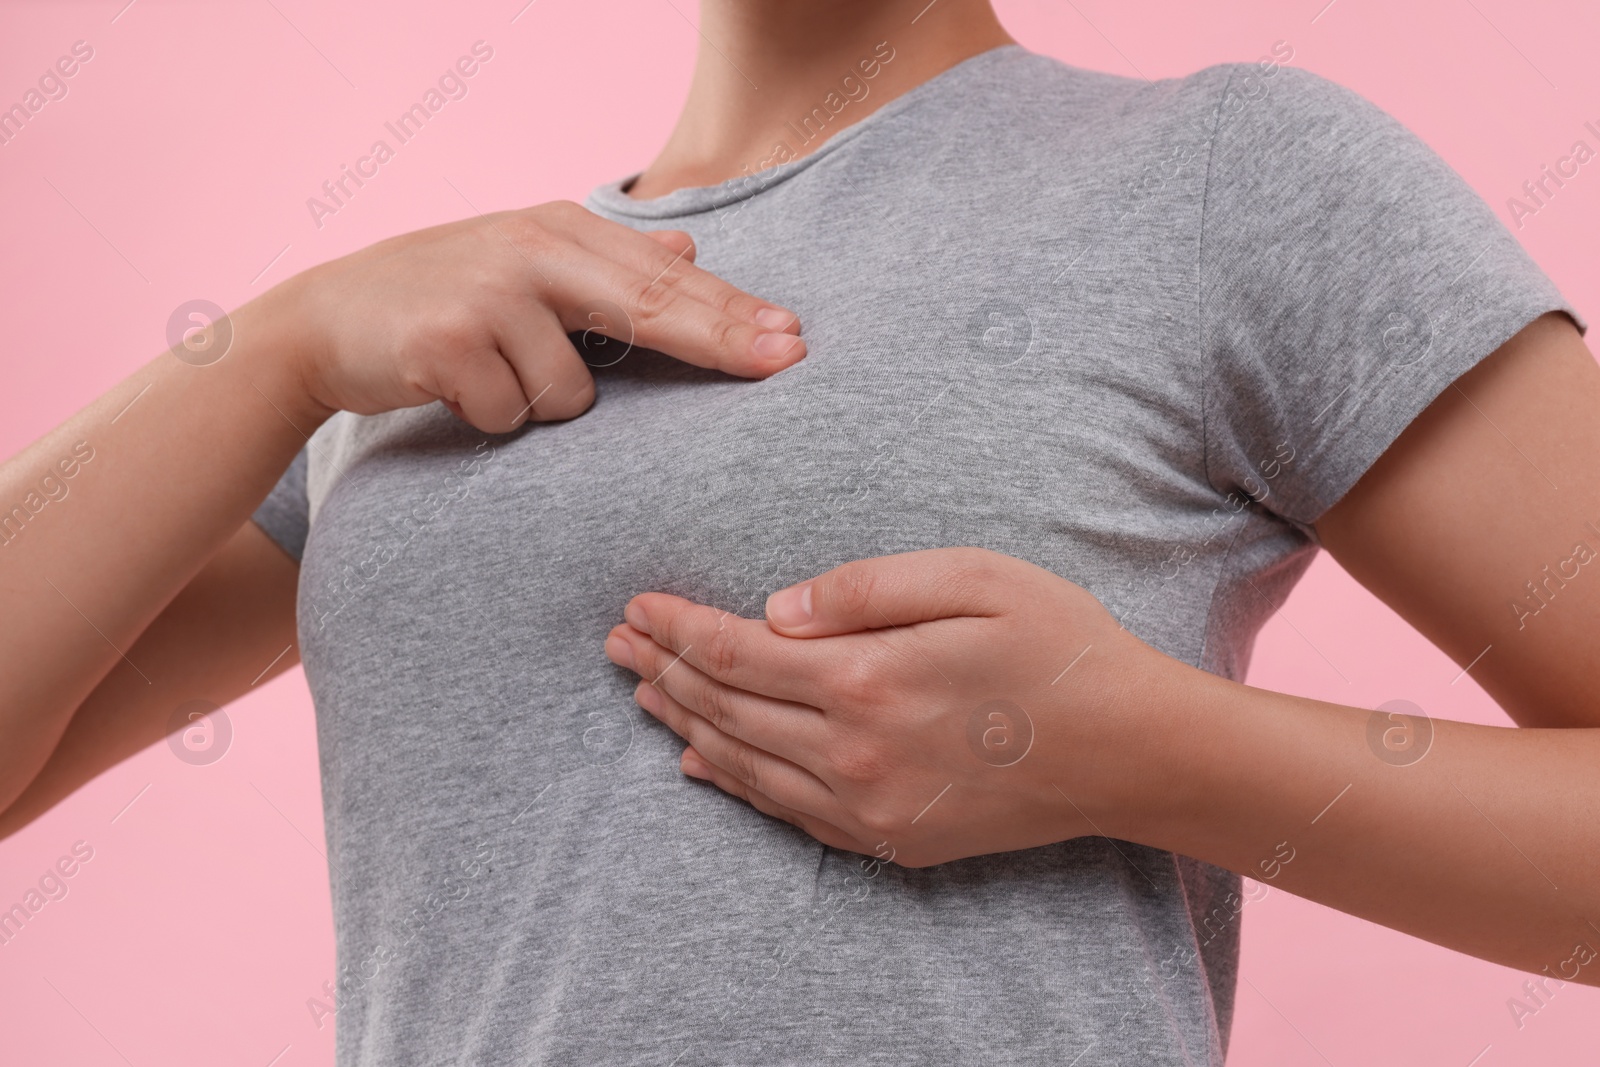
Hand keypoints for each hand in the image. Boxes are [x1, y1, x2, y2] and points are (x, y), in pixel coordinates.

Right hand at [263, 200, 805, 431]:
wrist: (324, 322)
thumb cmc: (440, 297)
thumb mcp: (523, 264)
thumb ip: (605, 263)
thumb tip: (689, 250)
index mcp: (555, 228)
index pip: (662, 276)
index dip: (732, 311)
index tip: (793, 341)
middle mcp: (528, 249)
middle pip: (646, 307)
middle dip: (722, 340)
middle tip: (787, 362)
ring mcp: (487, 292)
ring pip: (573, 392)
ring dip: (543, 405)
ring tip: (494, 378)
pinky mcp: (447, 342)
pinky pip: (516, 414)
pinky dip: (496, 419)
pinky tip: (457, 391)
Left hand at [604, 547, 1178, 867]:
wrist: (1132, 752)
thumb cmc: (1058, 647)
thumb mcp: (972, 579)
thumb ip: (864, 588)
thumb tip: (775, 608)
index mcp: (865, 678)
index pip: (735, 651)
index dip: (678, 627)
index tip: (636, 605)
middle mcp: (851, 753)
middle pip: (725, 709)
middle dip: (663, 670)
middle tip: (616, 643)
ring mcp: (867, 806)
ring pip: (742, 764)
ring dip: (684, 723)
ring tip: (641, 692)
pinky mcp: (889, 838)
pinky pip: (784, 812)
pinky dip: (731, 783)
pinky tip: (699, 762)